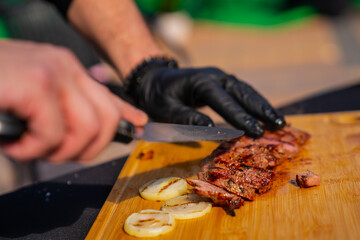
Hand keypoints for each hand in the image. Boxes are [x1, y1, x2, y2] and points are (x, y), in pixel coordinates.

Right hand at [0, 40, 147, 161]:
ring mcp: (51, 72)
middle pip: (106, 119)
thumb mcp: (35, 95)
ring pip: (86, 129)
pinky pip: (53, 134)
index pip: (109, 96)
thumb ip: (65, 104)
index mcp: (67, 69)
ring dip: (58, 151)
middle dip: (87, 148)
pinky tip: (14, 144)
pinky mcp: (33, 84)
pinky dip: (33, 149)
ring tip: (31, 148)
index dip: (126, 115)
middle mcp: (65, 66)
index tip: (139, 126)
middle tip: (57, 154)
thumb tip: (101, 113)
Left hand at [128, 64, 284, 137]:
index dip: (240, 116)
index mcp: (201, 82)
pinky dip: (254, 102)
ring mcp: (219, 77)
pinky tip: (264, 112)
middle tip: (278, 124)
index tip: (256, 130)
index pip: (224, 100)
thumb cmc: (158, 96)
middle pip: (242, 92)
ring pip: (245, 90)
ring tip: (278, 120)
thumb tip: (211, 129)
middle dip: (261, 108)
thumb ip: (187, 118)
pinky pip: (241, 91)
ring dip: (262, 105)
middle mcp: (214, 76)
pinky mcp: (221, 82)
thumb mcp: (166, 109)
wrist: (155, 79)